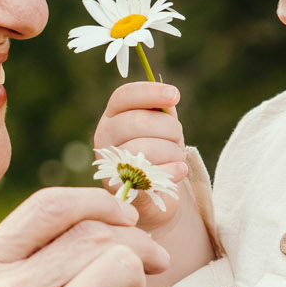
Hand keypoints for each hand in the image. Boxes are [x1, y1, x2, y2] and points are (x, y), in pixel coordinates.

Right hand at [91, 81, 187, 225]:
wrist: (156, 194)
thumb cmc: (159, 152)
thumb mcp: (160, 126)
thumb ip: (162, 110)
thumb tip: (168, 98)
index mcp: (113, 116)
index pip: (124, 96)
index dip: (150, 92)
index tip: (175, 95)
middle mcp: (105, 136)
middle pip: (139, 122)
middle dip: (169, 129)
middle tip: (177, 138)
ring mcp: (110, 163)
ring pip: (145, 148)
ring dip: (172, 152)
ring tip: (176, 158)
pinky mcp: (122, 188)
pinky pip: (149, 175)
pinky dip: (171, 171)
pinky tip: (180, 170)